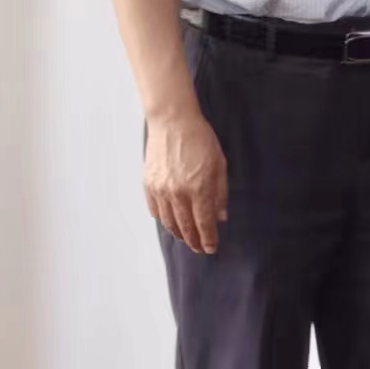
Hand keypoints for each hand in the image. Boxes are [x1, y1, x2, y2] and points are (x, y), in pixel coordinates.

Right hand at [145, 110, 228, 254]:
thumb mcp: (219, 164)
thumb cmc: (200, 139)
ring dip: (178, 234)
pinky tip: (170, 221)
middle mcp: (178, 193)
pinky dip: (163, 220)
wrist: (173, 121)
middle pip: (185, 228)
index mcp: (199, 188)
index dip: (208, 239)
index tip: (211, 248)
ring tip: (186, 237)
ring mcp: (161, 190)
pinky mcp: (148, 184)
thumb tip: (220, 217)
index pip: (204, 223)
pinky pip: (155, 211)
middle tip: (199, 247)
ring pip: (169, 223)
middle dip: (194, 241)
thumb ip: (220, 193)